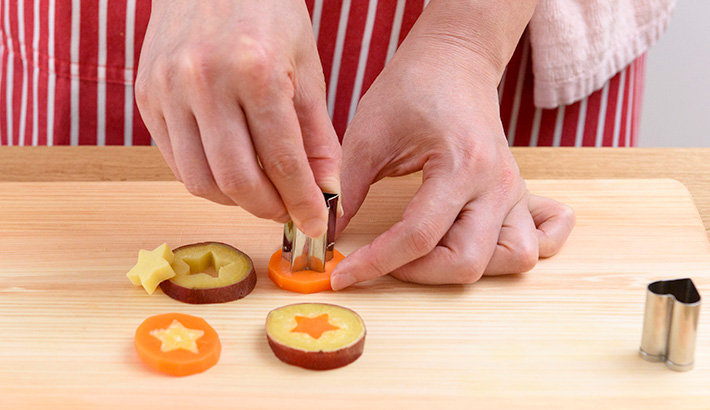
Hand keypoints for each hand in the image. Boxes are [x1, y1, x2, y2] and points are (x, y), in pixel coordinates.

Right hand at [135, 0, 340, 236]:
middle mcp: (203, 81)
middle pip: (236, 181)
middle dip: (268, 209)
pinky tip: (230, 169)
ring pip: (199, 181)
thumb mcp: (306, 68)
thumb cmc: (267, 14)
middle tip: (287, 212)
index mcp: (254, 71)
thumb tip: (326, 191)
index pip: (282, 161)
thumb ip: (316, 135)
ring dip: (235, 200)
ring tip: (260, 191)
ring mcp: (167, 89)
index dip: (302, 202)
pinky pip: (175, 161)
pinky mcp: (146, 96)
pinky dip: (207, 178)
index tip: (315, 225)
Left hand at [330, 19, 573, 289]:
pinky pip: (540, 241)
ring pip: (511, 261)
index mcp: (460, 165)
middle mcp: (497, 184)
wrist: (454, 60)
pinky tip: (483, 249)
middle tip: (381, 260)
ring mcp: (515, 192)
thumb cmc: (412, 89)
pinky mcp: (520, 195)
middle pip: (467, 262)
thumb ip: (346, 190)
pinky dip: (514, 256)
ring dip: (463, 268)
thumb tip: (327, 236)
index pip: (419, 237)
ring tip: (425, 253)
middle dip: (416, 274)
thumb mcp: (368, 136)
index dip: (375, 263)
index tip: (343, 274)